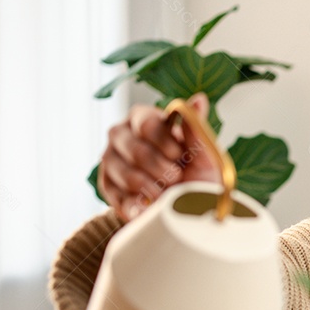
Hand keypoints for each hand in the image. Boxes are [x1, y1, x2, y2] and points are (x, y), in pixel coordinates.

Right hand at [98, 93, 219, 221]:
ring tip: (167, 193)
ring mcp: (110, 159)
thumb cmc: (195, 175)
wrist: (183, 209)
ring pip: (126, 174)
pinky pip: (119, 196)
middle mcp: (121, 134)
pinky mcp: (106, 185)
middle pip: (136, 150)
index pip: (148, 124)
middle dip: (161, 169)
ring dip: (153, 188)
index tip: (179, 155)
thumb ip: (196, 128)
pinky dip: (139, 205)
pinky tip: (151, 206)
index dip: (165, 142)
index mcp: (144, 118)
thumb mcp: (203, 154)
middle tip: (176, 178)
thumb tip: (199, 99)